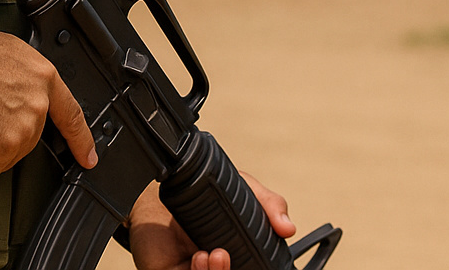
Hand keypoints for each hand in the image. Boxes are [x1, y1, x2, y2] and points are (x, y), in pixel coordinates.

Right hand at [0, 25, 97, 177]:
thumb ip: (19, 74)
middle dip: (6, 135)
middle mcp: (40, 99)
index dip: (80, 137)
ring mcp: (27, 124)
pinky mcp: (8, 145)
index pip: (70, 111)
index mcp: (40, 72)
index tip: (88, 155)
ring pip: (12, 152)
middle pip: (31, 134)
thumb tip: (15, 88)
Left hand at [127, 174, 294, 269]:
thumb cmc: (201, 194)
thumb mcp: (243, 191)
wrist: (160, 187)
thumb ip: (269, 205)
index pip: (254, 267)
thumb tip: (288, 228)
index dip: (261, 267)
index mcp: (237, 256)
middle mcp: (217, 267)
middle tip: (227, 256)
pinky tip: (199, 260)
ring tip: (214, 255)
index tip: (264, 263)